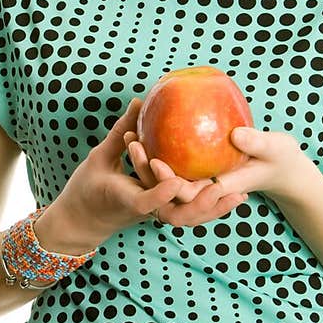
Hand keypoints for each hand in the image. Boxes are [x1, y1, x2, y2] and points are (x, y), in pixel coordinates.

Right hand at [51, 98, 244, 243]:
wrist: (84, 220)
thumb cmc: (87, 188)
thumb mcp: (98, 158)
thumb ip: (120, 132)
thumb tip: (139, 102)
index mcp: (125, 200)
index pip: (144, 202)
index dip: (160, 193)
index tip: (176, 181)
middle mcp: (144, 212)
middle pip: (176, 216)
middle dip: (199, 205)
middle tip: (220, 187)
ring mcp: (155, 216)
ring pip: (187, 219)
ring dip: (212, 210)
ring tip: (239, 196)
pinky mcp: (163, 215)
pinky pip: (189, 214)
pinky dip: (210, 208)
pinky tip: (232, 197)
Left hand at [122, 121, 308, 214]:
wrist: (280, 165)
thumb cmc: (280, 157)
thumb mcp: (274, 148)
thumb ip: (256, 143)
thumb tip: (235, 134)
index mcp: (220, 189)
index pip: (187, 195)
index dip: (167, 184)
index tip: (153, 160)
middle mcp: (205, 189)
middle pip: (166, 191)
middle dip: (146, 173)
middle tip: (133, 143)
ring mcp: (200, 182)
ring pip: (163, 181)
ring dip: (145, 163)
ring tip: (131, 136)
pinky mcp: (197, 172)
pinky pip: (171, 166)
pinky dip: (156, 152)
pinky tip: (145, 129)